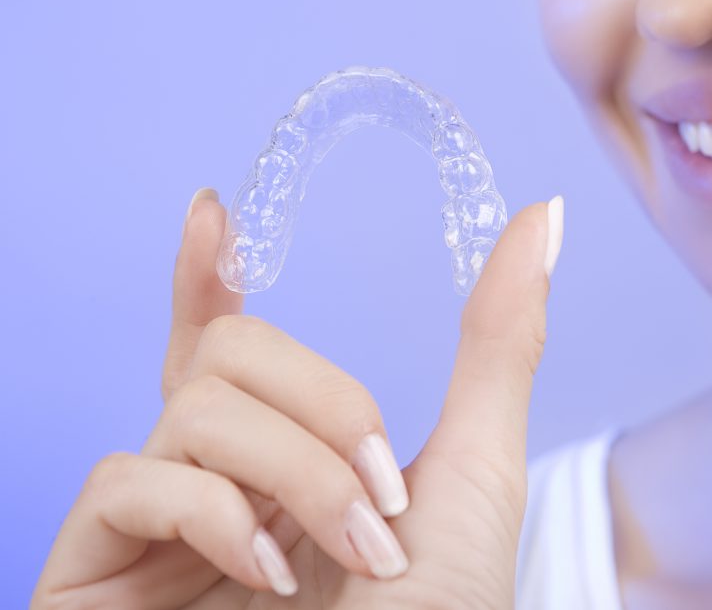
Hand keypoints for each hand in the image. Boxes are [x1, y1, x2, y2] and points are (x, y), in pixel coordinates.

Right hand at [31, 188, 562, 608]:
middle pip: (229, 358)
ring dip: (296, 466)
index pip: (227, 352)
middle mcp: (216, 487)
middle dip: (324, 401)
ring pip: (194, 408)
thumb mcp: (475, 469)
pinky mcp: (92, 579)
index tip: (215, 213)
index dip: (208, 280)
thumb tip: (543, 214)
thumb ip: (499, 341)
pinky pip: (129, 478)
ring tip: (354, 548)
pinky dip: (218, 510)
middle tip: (381, 486)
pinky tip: (269, 571)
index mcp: (288, 464)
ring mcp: (155, 536)